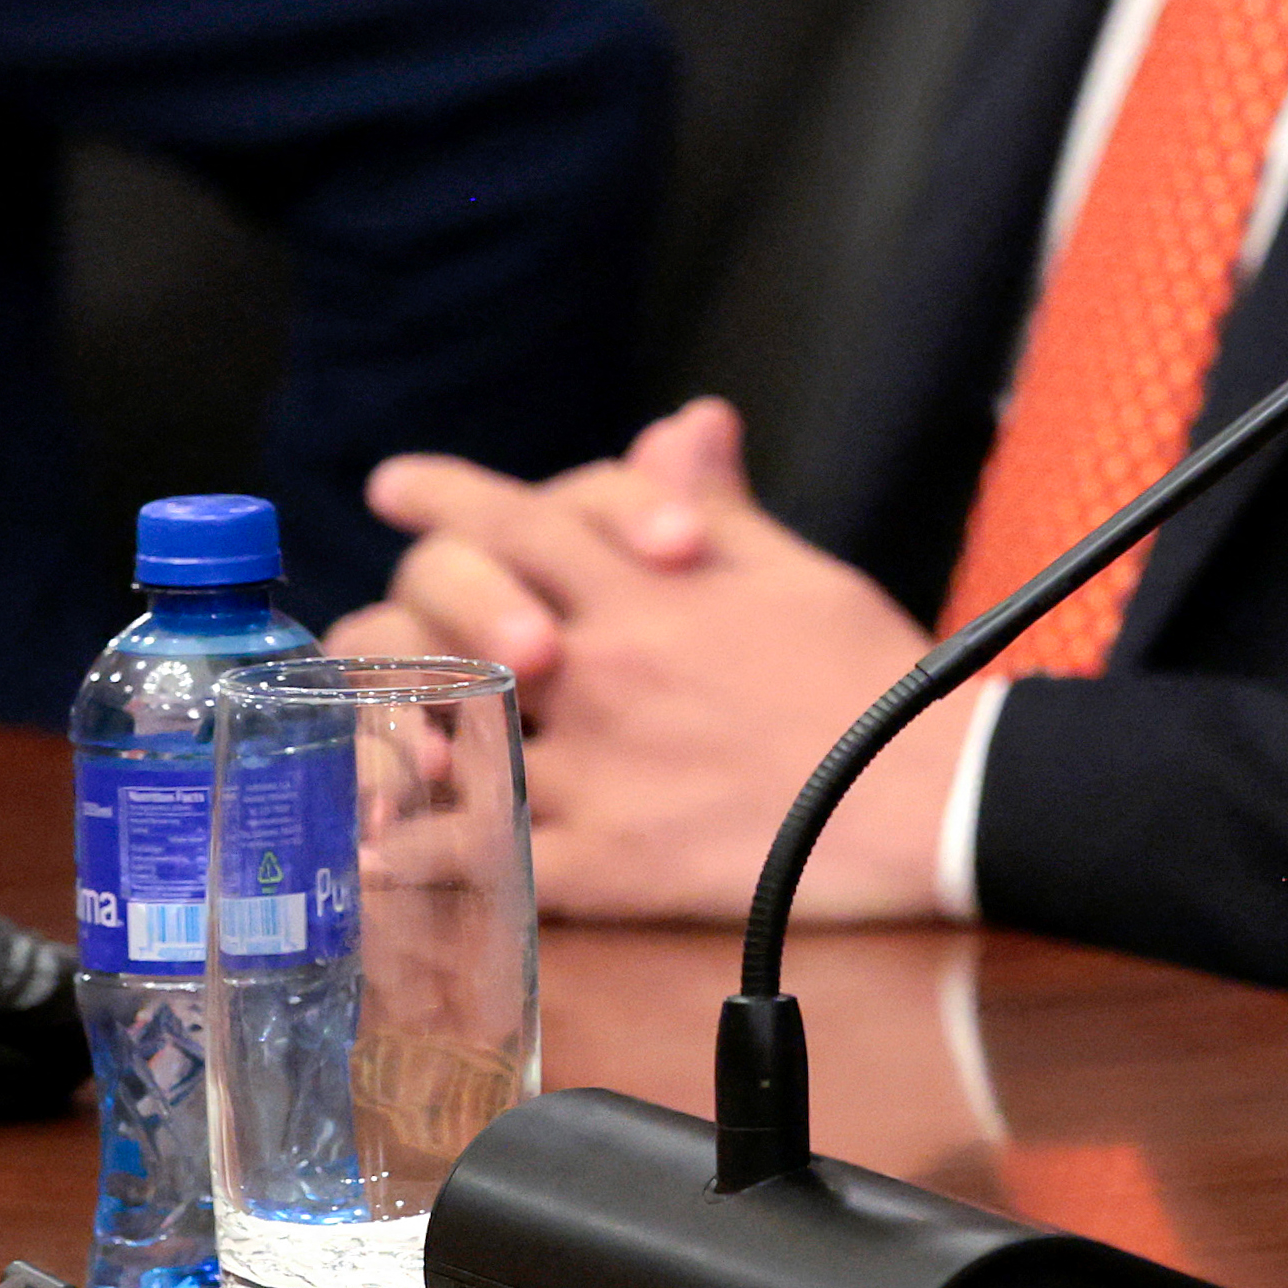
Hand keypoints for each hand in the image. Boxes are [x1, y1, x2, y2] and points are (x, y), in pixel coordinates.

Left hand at [348, 399, 965, 923]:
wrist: (929, 797)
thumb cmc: (875, 678)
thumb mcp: (798, 572)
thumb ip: (718, 505)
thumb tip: (684, 425)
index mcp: (647, 591)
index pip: (517, 518)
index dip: (444, 494)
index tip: (395, 485)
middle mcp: (600, 670)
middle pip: (446, 617)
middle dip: (401, 612)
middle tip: (380, 625)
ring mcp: (593, 769)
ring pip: (441, 739)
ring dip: (384, 733)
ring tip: (359, 737)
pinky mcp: (604, 862)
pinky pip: (480, 858)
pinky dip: (416, 853)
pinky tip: (379, 850)